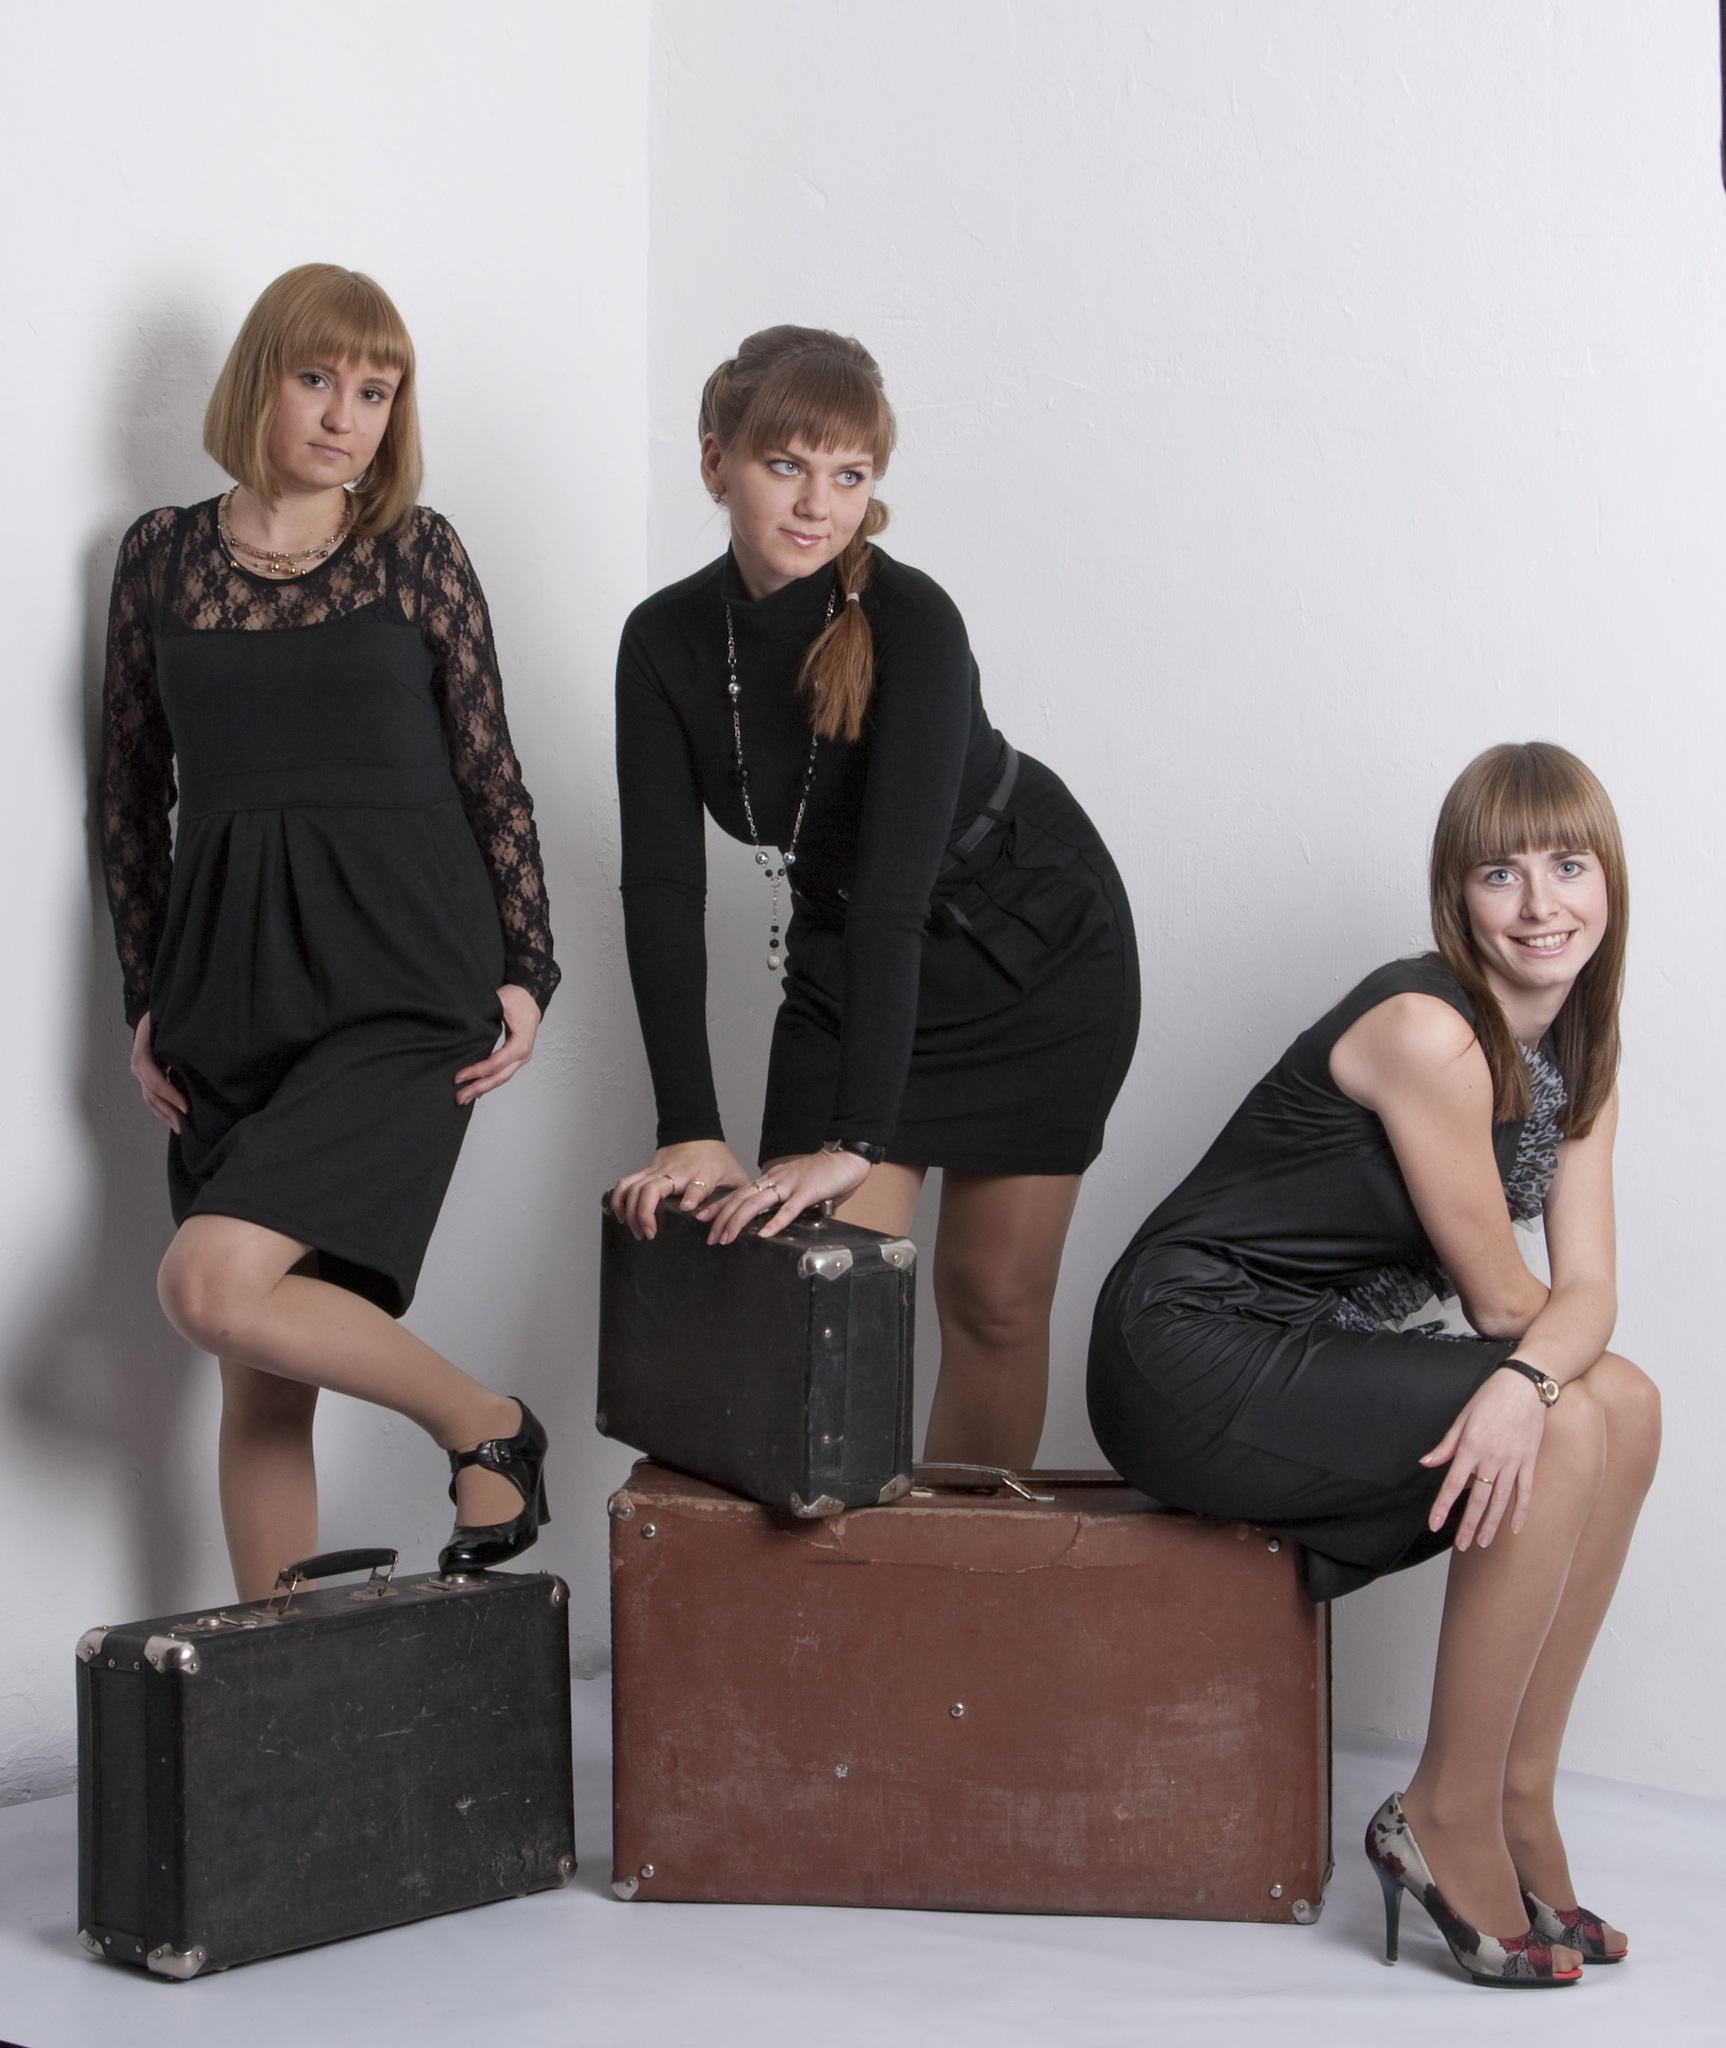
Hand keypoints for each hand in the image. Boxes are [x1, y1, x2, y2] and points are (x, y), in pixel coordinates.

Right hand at [130, 1014, 188, 1133]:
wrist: (156, 1009)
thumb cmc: (166, 1013)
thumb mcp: (170, 1021)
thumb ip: (178, 1038)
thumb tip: (197, 1054)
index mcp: (142, 1050)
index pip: (153, 1078)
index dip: (169, 1094)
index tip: (186, 1107)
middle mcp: (138, 1063)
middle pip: (150, 1093)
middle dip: (168, 1111)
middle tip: (186, 1126)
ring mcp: (140, 1071)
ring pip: (149, 1098)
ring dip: (164, 1114)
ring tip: (180, 1128)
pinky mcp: (146, 1075)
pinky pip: (151, 1095)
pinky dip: (162, 1108)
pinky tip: (173, 1118)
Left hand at [455, 986, 540, 1105]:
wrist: (530, 996)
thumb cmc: (516, 999)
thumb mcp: (499, 1004)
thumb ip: (483, 1019)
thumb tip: (464, 1033)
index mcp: (520, 1043)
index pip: (495, 1063)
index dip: (476, 1071)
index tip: (458, 1077)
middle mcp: (524, 1054)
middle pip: (499, 1077)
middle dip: (478, 1088)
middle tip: (459, 1098)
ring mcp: (522, 1058)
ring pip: (502, 1078)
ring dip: (483, 1088)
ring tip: (465, 1097)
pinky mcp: (517, 1058)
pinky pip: (503, 1074)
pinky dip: (490, 1082)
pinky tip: (478, 1090)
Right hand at [611, 1140, 751, 1239]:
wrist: (697, 1130)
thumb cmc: (717, 1158)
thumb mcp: (734, 1175)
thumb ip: (737, 1197)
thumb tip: (740, 1224)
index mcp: (702, 1174)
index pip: (697, 1185)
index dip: (692, 1196)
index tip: (686, 1208)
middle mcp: (676, 1172)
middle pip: (652, 1188)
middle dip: (645, 1213)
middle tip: (650, 1234)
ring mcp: (657, 1170)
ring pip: (634, 1187)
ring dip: (629, 1211)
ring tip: (637, 1231)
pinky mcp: (646, 1170)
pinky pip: (625, 1183)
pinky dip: (618, 1199)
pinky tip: (621, 1216)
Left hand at [701, 1148, 870, 1245]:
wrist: (846, 1157)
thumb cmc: (825, 1175)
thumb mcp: (797, 1187)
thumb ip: (786, 1202)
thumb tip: (779, 1220)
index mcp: (772, 1179)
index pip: (739, 1193)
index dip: (720, 1206)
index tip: (702, 1219)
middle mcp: (775, 1180)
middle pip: (741, 1199)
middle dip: (722, 1219)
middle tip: (710, 1237)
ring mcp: (790, 1185)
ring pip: (756, 1204)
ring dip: (738, 1222)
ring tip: (727, 1238)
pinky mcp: (807, 1192)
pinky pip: (788, 1209)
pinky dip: (774, 1222)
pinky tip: (764, 1235)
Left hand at [1421, 1366, 1549, 1550]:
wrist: (1525, 1385)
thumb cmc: (1491, 1397)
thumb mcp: (1462, 1417)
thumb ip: (1446, 1444)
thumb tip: (1426, 1462)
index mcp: (1470, 1447)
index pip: (1453, 1484)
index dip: (1442, 1506)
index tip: (1434, 1524)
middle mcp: (1491, 1458)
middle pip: (1478, 1499)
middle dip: (1468, 1525)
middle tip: (1461, 1545)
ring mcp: (1513, 1461)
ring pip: (1501, 1500)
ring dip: (1491, 1524)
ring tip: (1482, 1543)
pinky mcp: (1529, 1461)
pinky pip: (1525, 1491)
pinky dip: (1521, 1511)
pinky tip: (1515, 1527)